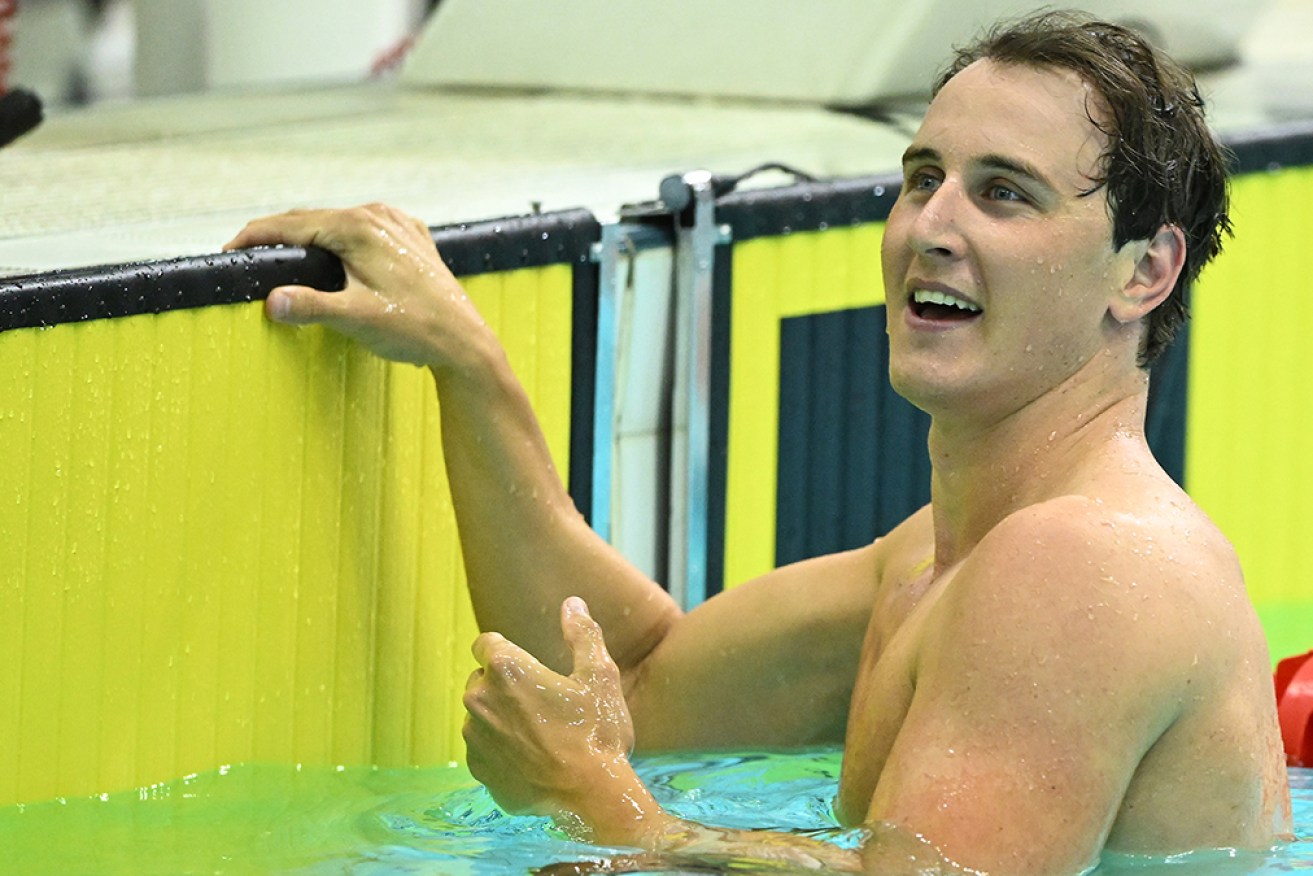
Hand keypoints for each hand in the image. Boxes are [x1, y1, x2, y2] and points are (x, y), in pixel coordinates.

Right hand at [224, 203, 490, 369]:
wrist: (464, 341)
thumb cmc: (414, 330)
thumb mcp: (356, 320)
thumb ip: (311, 308)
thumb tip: (271, 301)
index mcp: (360, 227)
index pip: (292, 224)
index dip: (255, 237)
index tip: (228, 251)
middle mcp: (379, 216)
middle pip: (313, 219)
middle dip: (278, 236)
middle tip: (245, 255)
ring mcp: (398, 225)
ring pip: (339, 223)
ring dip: (309, 236)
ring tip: (280, 254)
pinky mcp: (411, 239)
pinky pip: (365, 231)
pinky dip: (341, 239)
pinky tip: (332, 254)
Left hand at [462, 597, 637, 825]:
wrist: (591, 797)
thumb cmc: (597, 733)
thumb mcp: (600, 676)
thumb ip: (583, 634)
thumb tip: (572, 604)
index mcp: (506, 669)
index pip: (485, 643)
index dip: (505, 650)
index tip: (527, 665)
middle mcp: (479, 700)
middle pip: (481, 679)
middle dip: (504, 685)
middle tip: (543, 703)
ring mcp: (475, 737)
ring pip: (481, 715)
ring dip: (501, 717)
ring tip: (540, 734)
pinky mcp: (478, 768)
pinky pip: (483, 749)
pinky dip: (501, 750)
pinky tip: (532, 760)